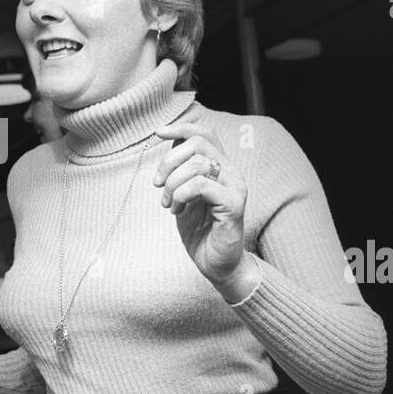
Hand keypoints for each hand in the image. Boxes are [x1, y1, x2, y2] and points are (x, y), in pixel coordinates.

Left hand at [152, 122, 255, 295]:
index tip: (158, 133)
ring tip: (169, 204)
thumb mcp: (184, 196)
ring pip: (197, 164)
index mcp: (221, 168)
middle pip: (199, 143)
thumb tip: (170, 145)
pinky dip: (181, 195)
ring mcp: (235, 187)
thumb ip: (180, 172)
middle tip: (158, 184)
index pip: (205, 133)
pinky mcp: (234, 203)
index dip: (181, 128)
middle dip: (169, 161)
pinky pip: (201, 185)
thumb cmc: (201, 233)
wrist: (217, 265)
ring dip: (173, 183)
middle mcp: (231, 173)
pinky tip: (177, 210)